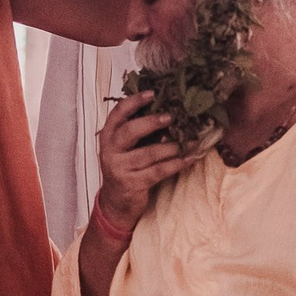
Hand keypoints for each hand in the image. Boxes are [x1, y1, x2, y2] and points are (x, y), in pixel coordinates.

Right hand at [93, 89, 198, 233]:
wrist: (116, 202)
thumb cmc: (126, 167)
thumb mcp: (125, 147)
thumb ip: (137, 130)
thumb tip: (166, 108)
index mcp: (108, 136)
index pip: (117, 113)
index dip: (134, 101)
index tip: (152, 93)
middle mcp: (110, 151)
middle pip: (130, 131)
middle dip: (152, 122)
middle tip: (171, 117)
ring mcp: (119, 168)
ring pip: (147, 154)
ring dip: (170, 147)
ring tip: (186, 142)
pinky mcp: (132, 184)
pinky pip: (157, 172)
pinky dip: (174, 165)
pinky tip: (188, 159)